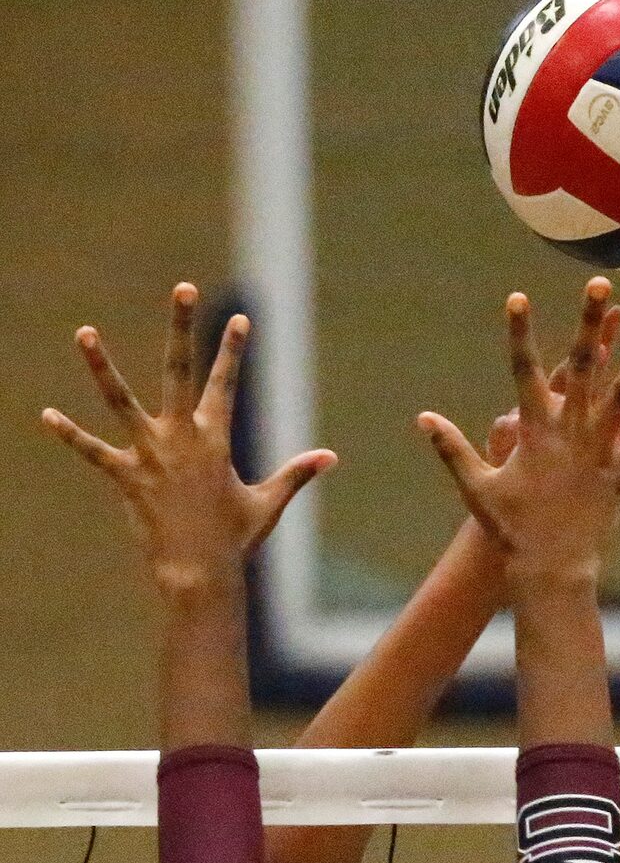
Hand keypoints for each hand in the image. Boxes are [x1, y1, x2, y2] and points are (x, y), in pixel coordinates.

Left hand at [43, 282, 336, 600]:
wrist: (200, 574)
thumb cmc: (235, 541)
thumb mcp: (267, 503)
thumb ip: (295, 474)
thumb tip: (331, 458)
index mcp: (215, 440)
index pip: (225, 384)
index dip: (234, 350)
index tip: (239, 319)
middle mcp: (182, 437)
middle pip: (179, 370)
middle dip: (183, 327)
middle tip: (184, 287)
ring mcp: (150, 455)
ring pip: (122, 401)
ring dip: (102, 367)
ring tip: (85, 332)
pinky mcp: (126, 477)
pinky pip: (93, 452)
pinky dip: (70, 434)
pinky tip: (46, 415)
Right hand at [418, 278, 619, 589]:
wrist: (548, 568)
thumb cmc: (510, 529)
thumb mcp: (476, 486)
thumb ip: (452, 448)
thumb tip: (423, 418)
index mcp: (534, 432)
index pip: (524, 371)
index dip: (520, 333)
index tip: (518, 297)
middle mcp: (570, 434)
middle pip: (581, 368)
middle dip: (590, 325)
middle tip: (601, 287)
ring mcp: (599, 452)